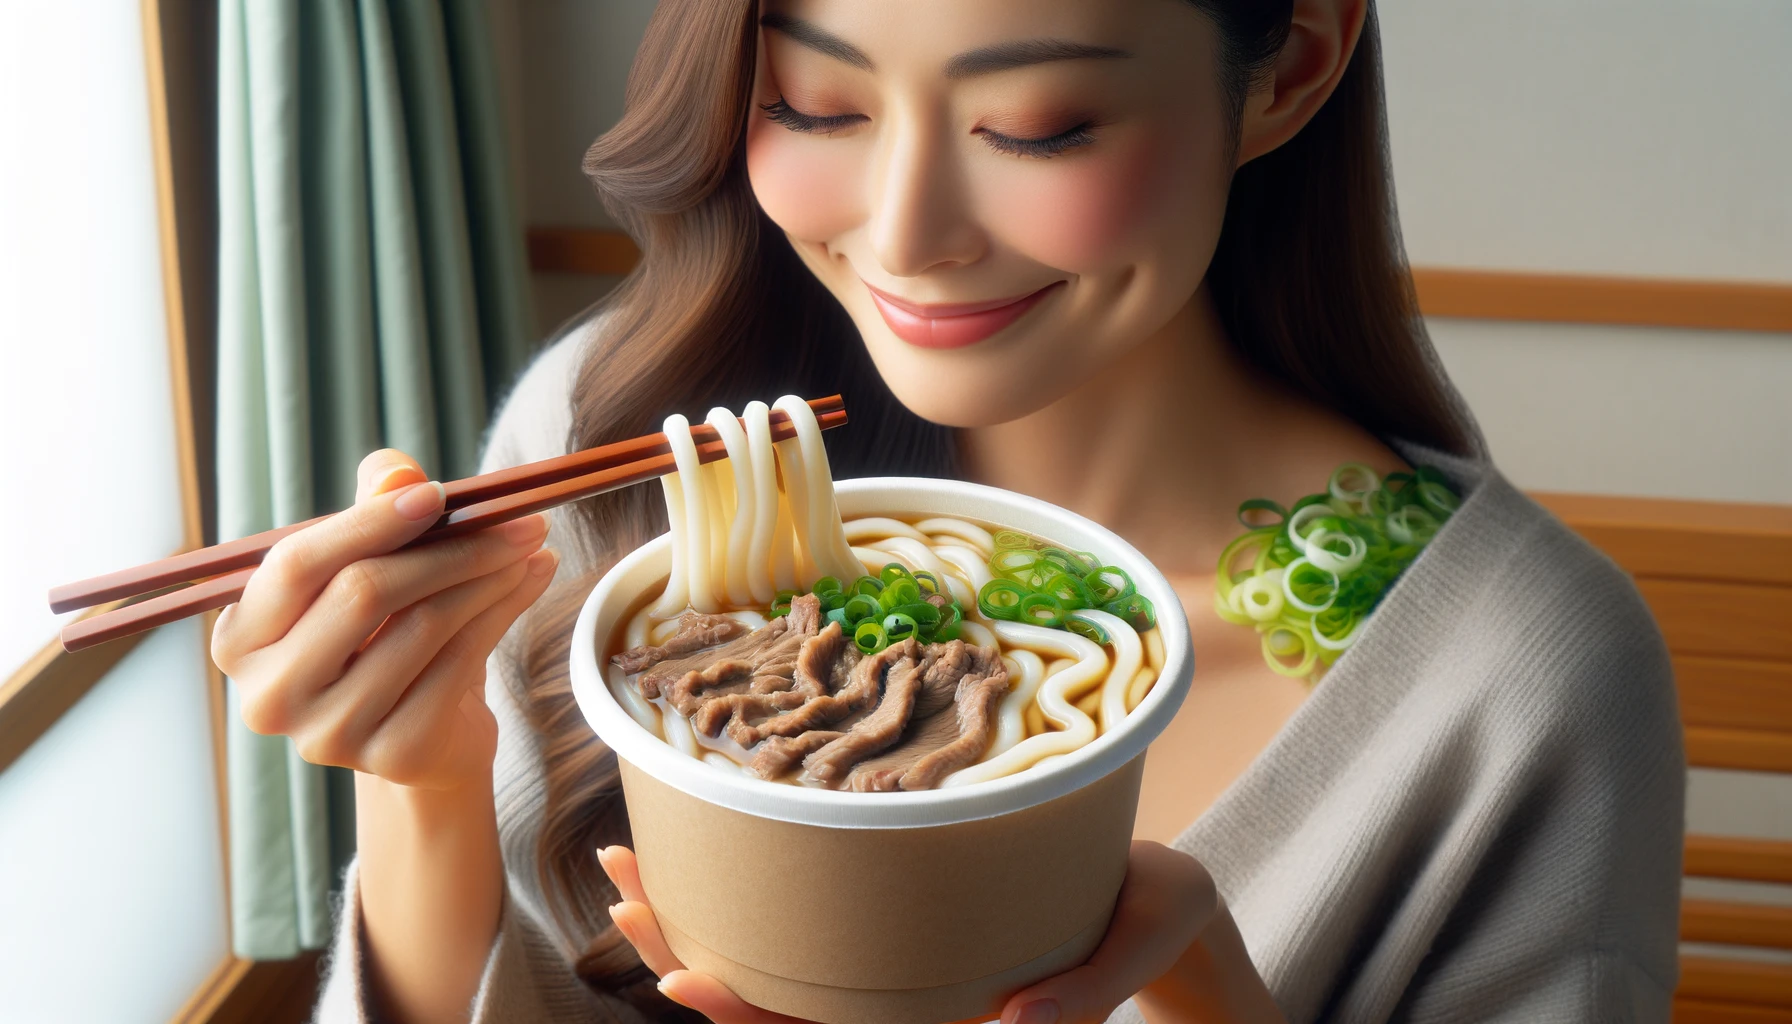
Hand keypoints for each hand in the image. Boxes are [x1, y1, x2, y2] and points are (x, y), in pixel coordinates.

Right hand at [212, 449, 557, 790]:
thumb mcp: (372, 568)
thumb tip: (398, 472)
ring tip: (530, 547)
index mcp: (242, 638)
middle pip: (362, 592)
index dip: (370, 522)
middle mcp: (270, 694)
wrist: (428, 734)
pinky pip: (458, 663)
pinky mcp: (392, 755)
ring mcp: (328, 733)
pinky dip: (503, 613)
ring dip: (489, 577)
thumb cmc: (387, 636)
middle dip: (450, 548)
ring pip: (422, 626)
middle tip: (518, 520)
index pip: (297, 563)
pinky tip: (531, 581)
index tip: (439, 494)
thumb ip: (373, 512)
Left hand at [597, 840, 1219, 1023]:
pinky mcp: (899, 907)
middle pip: (771, 991)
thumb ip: (1082, 998)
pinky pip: (811, 902)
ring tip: (630, 857)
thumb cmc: (1152, 918)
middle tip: (620, 887)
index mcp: (942, 1008)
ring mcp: (892, 948)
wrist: (1162, 902)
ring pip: (775, 948)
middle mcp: (901, 984)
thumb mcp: (1130, 949)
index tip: (681, 984)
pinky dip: (752, 871)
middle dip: (685, 946)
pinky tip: (713, 830)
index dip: (747, 1013)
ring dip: (698, 909)